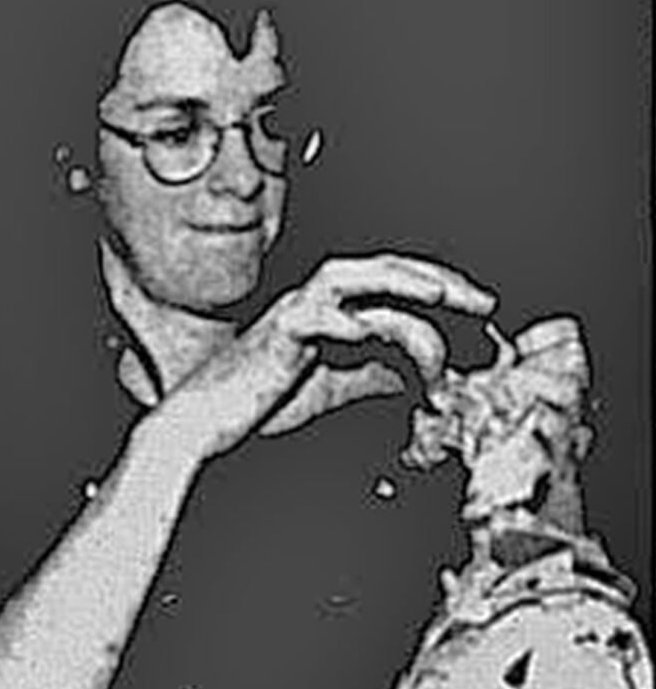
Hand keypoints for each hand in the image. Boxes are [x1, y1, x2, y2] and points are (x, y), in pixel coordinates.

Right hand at [166, 253, 495, 459]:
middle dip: (436, 282)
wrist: (206, 419)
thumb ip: (375, 375)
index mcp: (329, 310)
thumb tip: (420, 377)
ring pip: (352, 278)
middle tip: (482, 303)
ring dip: (400, 284)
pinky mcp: (279, 334)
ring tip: (440, 299)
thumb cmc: (259, 402)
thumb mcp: (334, 388)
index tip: (482, 315)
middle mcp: (314, 301)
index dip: (440, 292)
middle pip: (382, 270)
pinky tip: (374, 335)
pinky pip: (319, 317)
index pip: (392, 286)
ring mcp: (295, 313)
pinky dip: (350, 322)